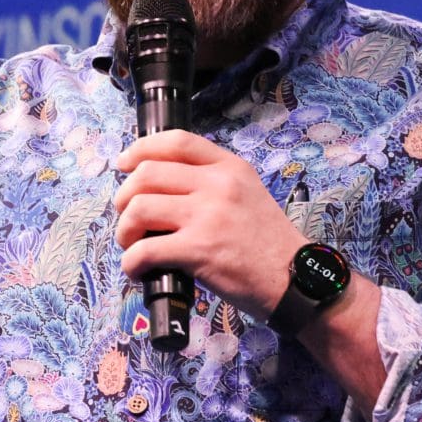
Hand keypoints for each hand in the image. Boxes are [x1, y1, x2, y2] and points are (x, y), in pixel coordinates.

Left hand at [112, 130, 304, 319]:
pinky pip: (144, 250)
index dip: (141, 149)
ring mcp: (207, 216)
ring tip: (132, 245)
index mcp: (229, 167)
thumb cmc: (269, 244)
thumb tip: (160, 188)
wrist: (297, 280)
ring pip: (138, 208)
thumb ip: (212, 183)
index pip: (176, 141)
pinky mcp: (198, 250)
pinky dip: (131, 263)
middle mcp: (217, 185)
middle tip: (128, 217)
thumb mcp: (248, 195)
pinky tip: (138, 271)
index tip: (124, 164)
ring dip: (125, 231)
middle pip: (146, 173)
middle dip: (124, 197)